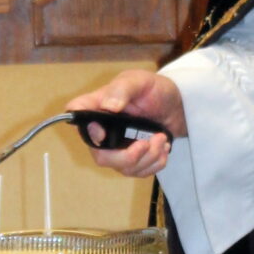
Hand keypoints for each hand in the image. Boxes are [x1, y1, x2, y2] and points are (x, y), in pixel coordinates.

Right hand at [66, 70, 184, 177]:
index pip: (76, 116)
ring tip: (162, 139)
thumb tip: (108, 105)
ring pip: (122, 167)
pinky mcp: (132, 160)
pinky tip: (163, 149)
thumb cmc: (155, 90)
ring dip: (147, 158)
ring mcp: (117, 148)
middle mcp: (103, 130)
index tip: (104, 132)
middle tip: (147, 143)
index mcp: (98, 106)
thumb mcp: (140, 81)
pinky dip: (154, 164)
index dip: (86, 129)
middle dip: (127, 156)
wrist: (177, 107)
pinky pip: (138, 172)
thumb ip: (123, 89)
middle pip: (100, 156)